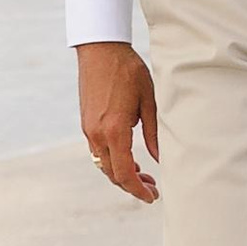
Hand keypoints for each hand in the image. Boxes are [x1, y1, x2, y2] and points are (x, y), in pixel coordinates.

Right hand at [79, 41, 159, 201]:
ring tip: (143, 174)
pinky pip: (98, 151)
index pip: (124, 173)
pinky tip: (128, 157)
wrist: (100, 49)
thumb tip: (160, 158)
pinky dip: (112, 160)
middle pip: (111, 174)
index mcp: (114, 130)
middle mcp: (97, 133)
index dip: (138, 190)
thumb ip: (154, 132)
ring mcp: (88, 129)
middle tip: (152, 189)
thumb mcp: (149, 100)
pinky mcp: (86, 122)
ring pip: (103, 164)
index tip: (152, 196)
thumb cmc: (128, 71)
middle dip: (131, 185)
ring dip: (121, 173)